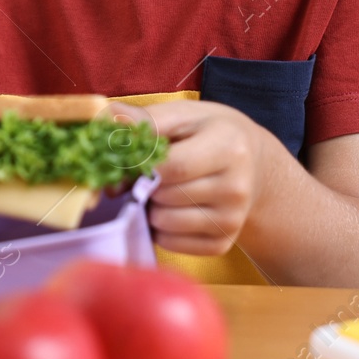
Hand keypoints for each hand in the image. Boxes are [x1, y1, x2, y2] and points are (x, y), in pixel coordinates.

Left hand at [122, 100, 266, 255]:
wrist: (254, 166)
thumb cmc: (209, 133)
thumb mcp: (184, 114)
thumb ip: (143, 119)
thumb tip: (103, 125)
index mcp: (229, 147)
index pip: (172, 165)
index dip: (141, 165)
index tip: (129, 160)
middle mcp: (236, 187)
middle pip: (164, 196)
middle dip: (143, 186)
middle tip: (147, 174)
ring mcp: (232, 219)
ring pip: (163, 222)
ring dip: (149, 207)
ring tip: (162, 189)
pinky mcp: (222, 243)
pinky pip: (170, 243)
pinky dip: (159, 228)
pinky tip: (170, 208)